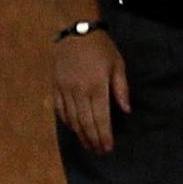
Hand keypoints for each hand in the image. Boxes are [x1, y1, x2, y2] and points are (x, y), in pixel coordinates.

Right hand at [51, 30, 129, 154]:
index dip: (104, 135)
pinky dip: (67, 121)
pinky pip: (60, 108)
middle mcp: (78, 91)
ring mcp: (64, 89)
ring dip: (80, 134)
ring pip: (71, 118)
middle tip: (99, 152)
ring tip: (88, 145)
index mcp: (96, 87)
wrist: (76, 32)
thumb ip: (121, 89)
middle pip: (85, 122)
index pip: (100, 118)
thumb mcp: (118, 66)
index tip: (108, 147)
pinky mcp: (56, 85)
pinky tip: (74, 129)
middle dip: (93, 139)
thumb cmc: (101, 49)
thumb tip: (126, 111)